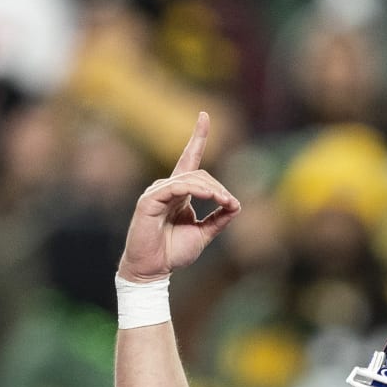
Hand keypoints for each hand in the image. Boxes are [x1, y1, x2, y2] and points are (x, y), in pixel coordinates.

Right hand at [117, 112, 240, 283]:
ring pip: (191, 179)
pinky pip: (176, 187)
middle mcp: (167, 188)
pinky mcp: (149, 200)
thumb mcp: (203, 234)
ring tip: (225, 203)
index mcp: (179, 193)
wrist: (152, 270)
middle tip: (230, 204)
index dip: (197, 137)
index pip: (188, 158)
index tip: (204, 116)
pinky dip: (196, 191)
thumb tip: (236, 204)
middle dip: (219, 188)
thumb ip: (218, 219)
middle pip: (199, 174)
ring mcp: (157, 192)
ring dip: (212, 190)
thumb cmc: (172, 253)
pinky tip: (209, 198)